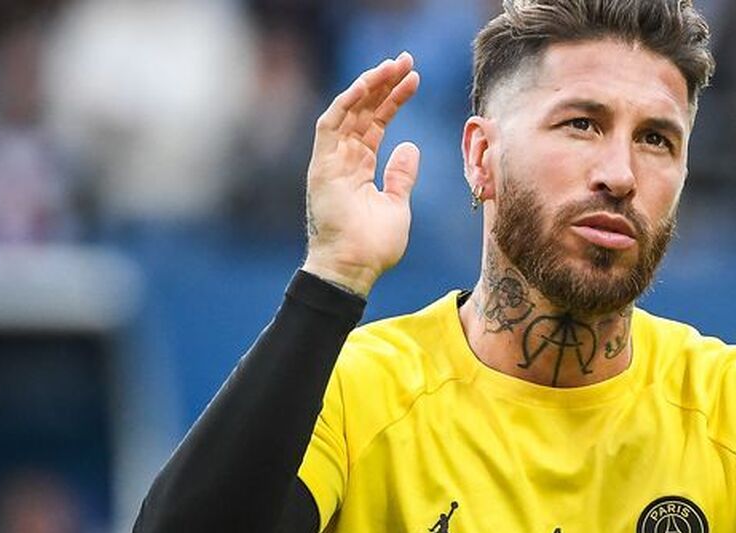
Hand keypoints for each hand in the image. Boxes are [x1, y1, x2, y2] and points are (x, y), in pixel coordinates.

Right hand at [302, 52, 420, 295]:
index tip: (414, 80)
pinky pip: (331, 124)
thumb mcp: (397, 205)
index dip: (393, 100)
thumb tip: (410, 147)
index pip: (376, 124)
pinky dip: (347, 102)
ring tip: (392, 65)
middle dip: (384, 84)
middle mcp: (342, 159)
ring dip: (369, 86)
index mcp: (359, 168)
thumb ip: (400, 176)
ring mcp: (330, 161)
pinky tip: (367, 84)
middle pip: (363, 111)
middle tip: (406, 60)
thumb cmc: (373, 245)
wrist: (354, 268)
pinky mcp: (321, 165)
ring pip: (348, 111)